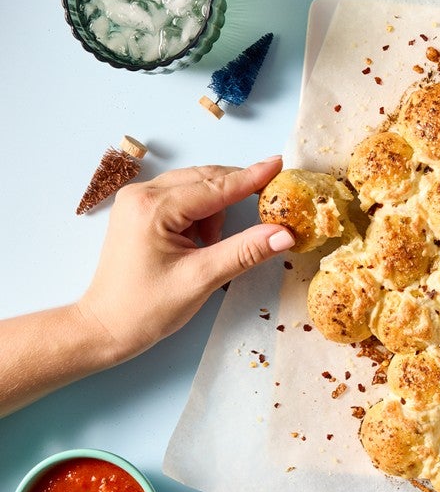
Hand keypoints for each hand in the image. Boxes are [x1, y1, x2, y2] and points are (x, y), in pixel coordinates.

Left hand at [77, 156, 294, 363]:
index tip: (280, 164)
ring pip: (195, 188)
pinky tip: (201, 242)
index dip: (252, 177)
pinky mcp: (139, 211)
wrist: (105, 327)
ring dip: (217, 209)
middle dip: (237, 193)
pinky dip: (201, 215)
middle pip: (205, 180)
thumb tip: (284, 234)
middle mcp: (142, 194)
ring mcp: (138, 200)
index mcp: (154, 207)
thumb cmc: (145, 308)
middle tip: (269, 204)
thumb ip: (245, 251)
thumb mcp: (202, 279)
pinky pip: (182, 199)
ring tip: (214, 246)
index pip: (216, 187)